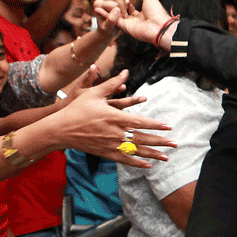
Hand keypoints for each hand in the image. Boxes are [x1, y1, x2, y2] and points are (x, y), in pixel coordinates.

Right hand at [55, 70, 174, 167]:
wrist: (61, 128)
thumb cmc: (78, 108)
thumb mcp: (95, 93)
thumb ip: (113, 84)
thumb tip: (126, 71)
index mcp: (115, 117)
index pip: (141, 122)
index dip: (156, 125)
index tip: (168, 127)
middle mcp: (115, 133)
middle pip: (142, 139)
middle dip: (160, 142)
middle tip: (175, 144)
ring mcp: (110, 145)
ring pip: (136, 151)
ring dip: (153, 154)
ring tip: (166, 157)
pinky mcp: (105, 153)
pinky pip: (124, 159)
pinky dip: (137, 163)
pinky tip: (148, 164)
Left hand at [95, 0, 123, 37]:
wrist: (108, 29)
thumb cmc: (106, 29)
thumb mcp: (107, 27)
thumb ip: (111, 20)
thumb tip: (117, 10)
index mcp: (97, 4)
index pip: (114, 4)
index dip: (120, 13)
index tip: (120, 20)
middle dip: (123, 8)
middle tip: (123, 17)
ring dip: (125, 7)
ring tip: (123, 15)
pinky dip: (126, 5)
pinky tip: (123, 12)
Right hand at [96, 0, 171, 48]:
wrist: (159, 25)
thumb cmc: (156, 11)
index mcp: (141, 13)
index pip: (129, 8)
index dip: (123, 2)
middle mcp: (134, 20)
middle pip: (121, 12)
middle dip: (112, 6)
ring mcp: (129, 24)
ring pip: (116, 15)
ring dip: (106, 9)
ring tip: (96, 3)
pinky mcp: (124, 27)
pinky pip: (113, 19)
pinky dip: (105, 14)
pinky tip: (97, 8)